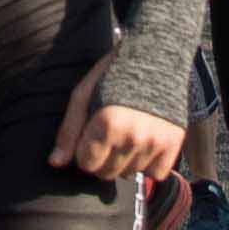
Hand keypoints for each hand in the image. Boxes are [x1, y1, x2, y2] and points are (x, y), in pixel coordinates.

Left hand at [50, 62, 182, 184]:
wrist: (156, 55)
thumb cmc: (113, 73)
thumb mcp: (83, 95)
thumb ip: (69, 131)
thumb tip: (55, 163)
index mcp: (107, 124)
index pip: (87, 163)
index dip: (84, 150)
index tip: (91, 134)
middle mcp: (133, 137)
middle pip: (107, 173)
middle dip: (102, 158)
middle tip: (108, 134)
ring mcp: (155, 142)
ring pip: (130, 174)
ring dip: (125, 160)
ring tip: (128, 132)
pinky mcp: (173, 144)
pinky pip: (156, 173)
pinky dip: (149, 163)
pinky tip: (144, 142)